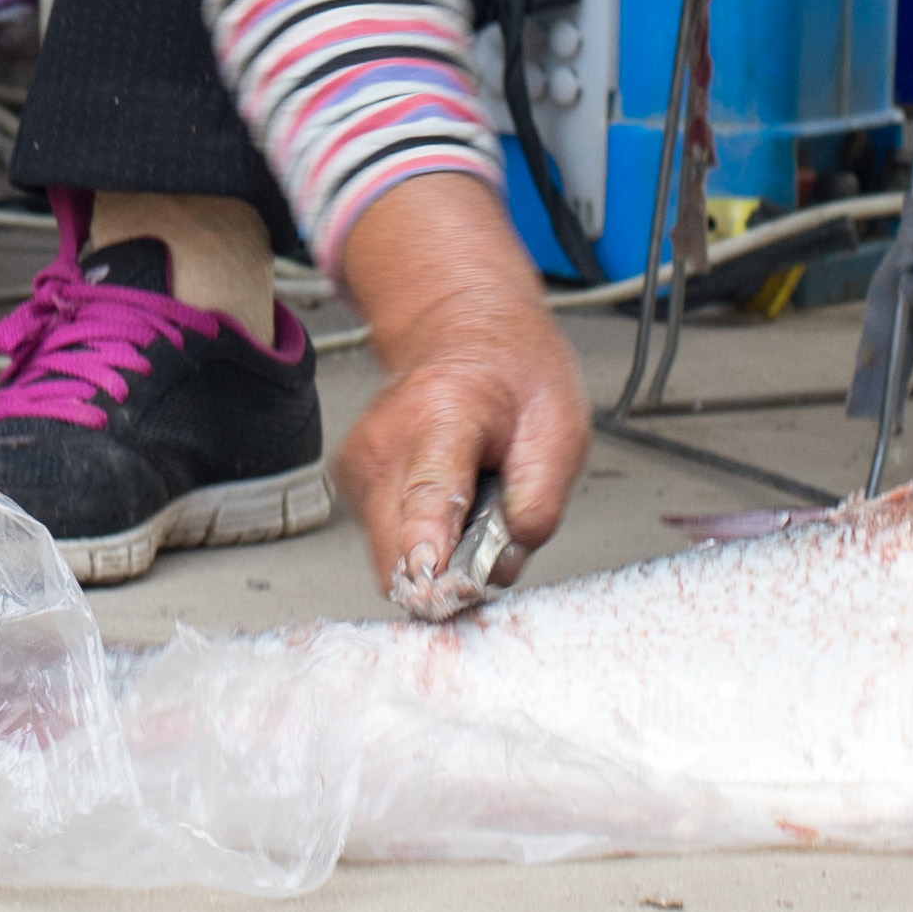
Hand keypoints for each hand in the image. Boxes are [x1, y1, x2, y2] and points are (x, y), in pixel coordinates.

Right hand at [326, 174, 592, 612]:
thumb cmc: (512, 374)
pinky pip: (387, 546)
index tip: (433, 585)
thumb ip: (539, 500)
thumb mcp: (560, 426)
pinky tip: (449, 504)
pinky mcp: (352, 484)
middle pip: (399, 551)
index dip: (430, 546)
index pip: (427, 492)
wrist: (460, 326)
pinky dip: (423, 543)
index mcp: (443, 414)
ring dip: (438, 559)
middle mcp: (385, 441)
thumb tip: (504, 563)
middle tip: (493, 549)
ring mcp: (360, 464)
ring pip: (392, 560)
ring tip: (474, 508)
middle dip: (449, 576)